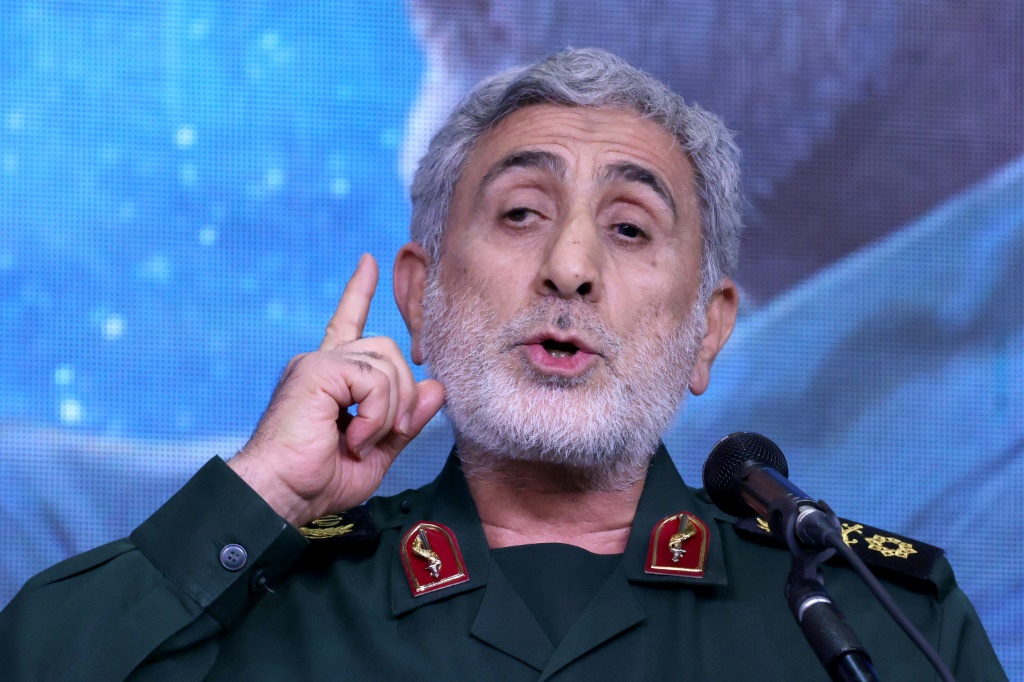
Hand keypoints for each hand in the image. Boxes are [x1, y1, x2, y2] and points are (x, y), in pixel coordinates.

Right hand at [228, 254, 445, 526]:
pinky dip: (377, 413)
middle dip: (403, 394)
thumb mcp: (376, 452)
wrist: (278, 496)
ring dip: (390, 409)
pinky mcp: (318, 370)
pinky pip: (375, 379)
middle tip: (386, 435)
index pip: (348, 323)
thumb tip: (436, 388)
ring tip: (364, 441)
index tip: (369, 262)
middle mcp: (322, 362)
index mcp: (330, 377)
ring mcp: (318, 362)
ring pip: (388, 363)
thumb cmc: (316, 482)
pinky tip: (356, 437)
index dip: (359, 292)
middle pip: (389, 349)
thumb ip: (405, 421)